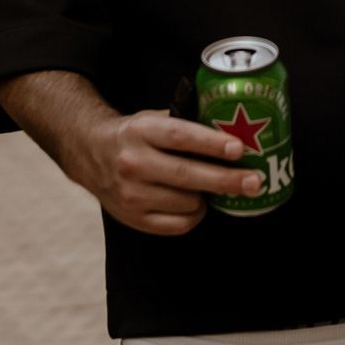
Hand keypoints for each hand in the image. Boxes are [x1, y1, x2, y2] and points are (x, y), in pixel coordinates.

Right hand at [71, 107, 257, 235]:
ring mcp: (130, 194)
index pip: (180, 137)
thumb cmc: (134, 135)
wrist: (90, 154)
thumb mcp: (153, 118)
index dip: (211, 144)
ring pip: (185, 203)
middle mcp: (133, 162)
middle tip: (254, 181)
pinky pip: (177, 225)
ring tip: (213, 188)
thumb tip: (235, 129)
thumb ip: (186, 123)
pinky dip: (194, 216)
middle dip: (226, 180)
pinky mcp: (132, 218)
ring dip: (208, 198)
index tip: (239, 148)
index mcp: (141, 131)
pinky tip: (195, 204)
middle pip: (186, 175)